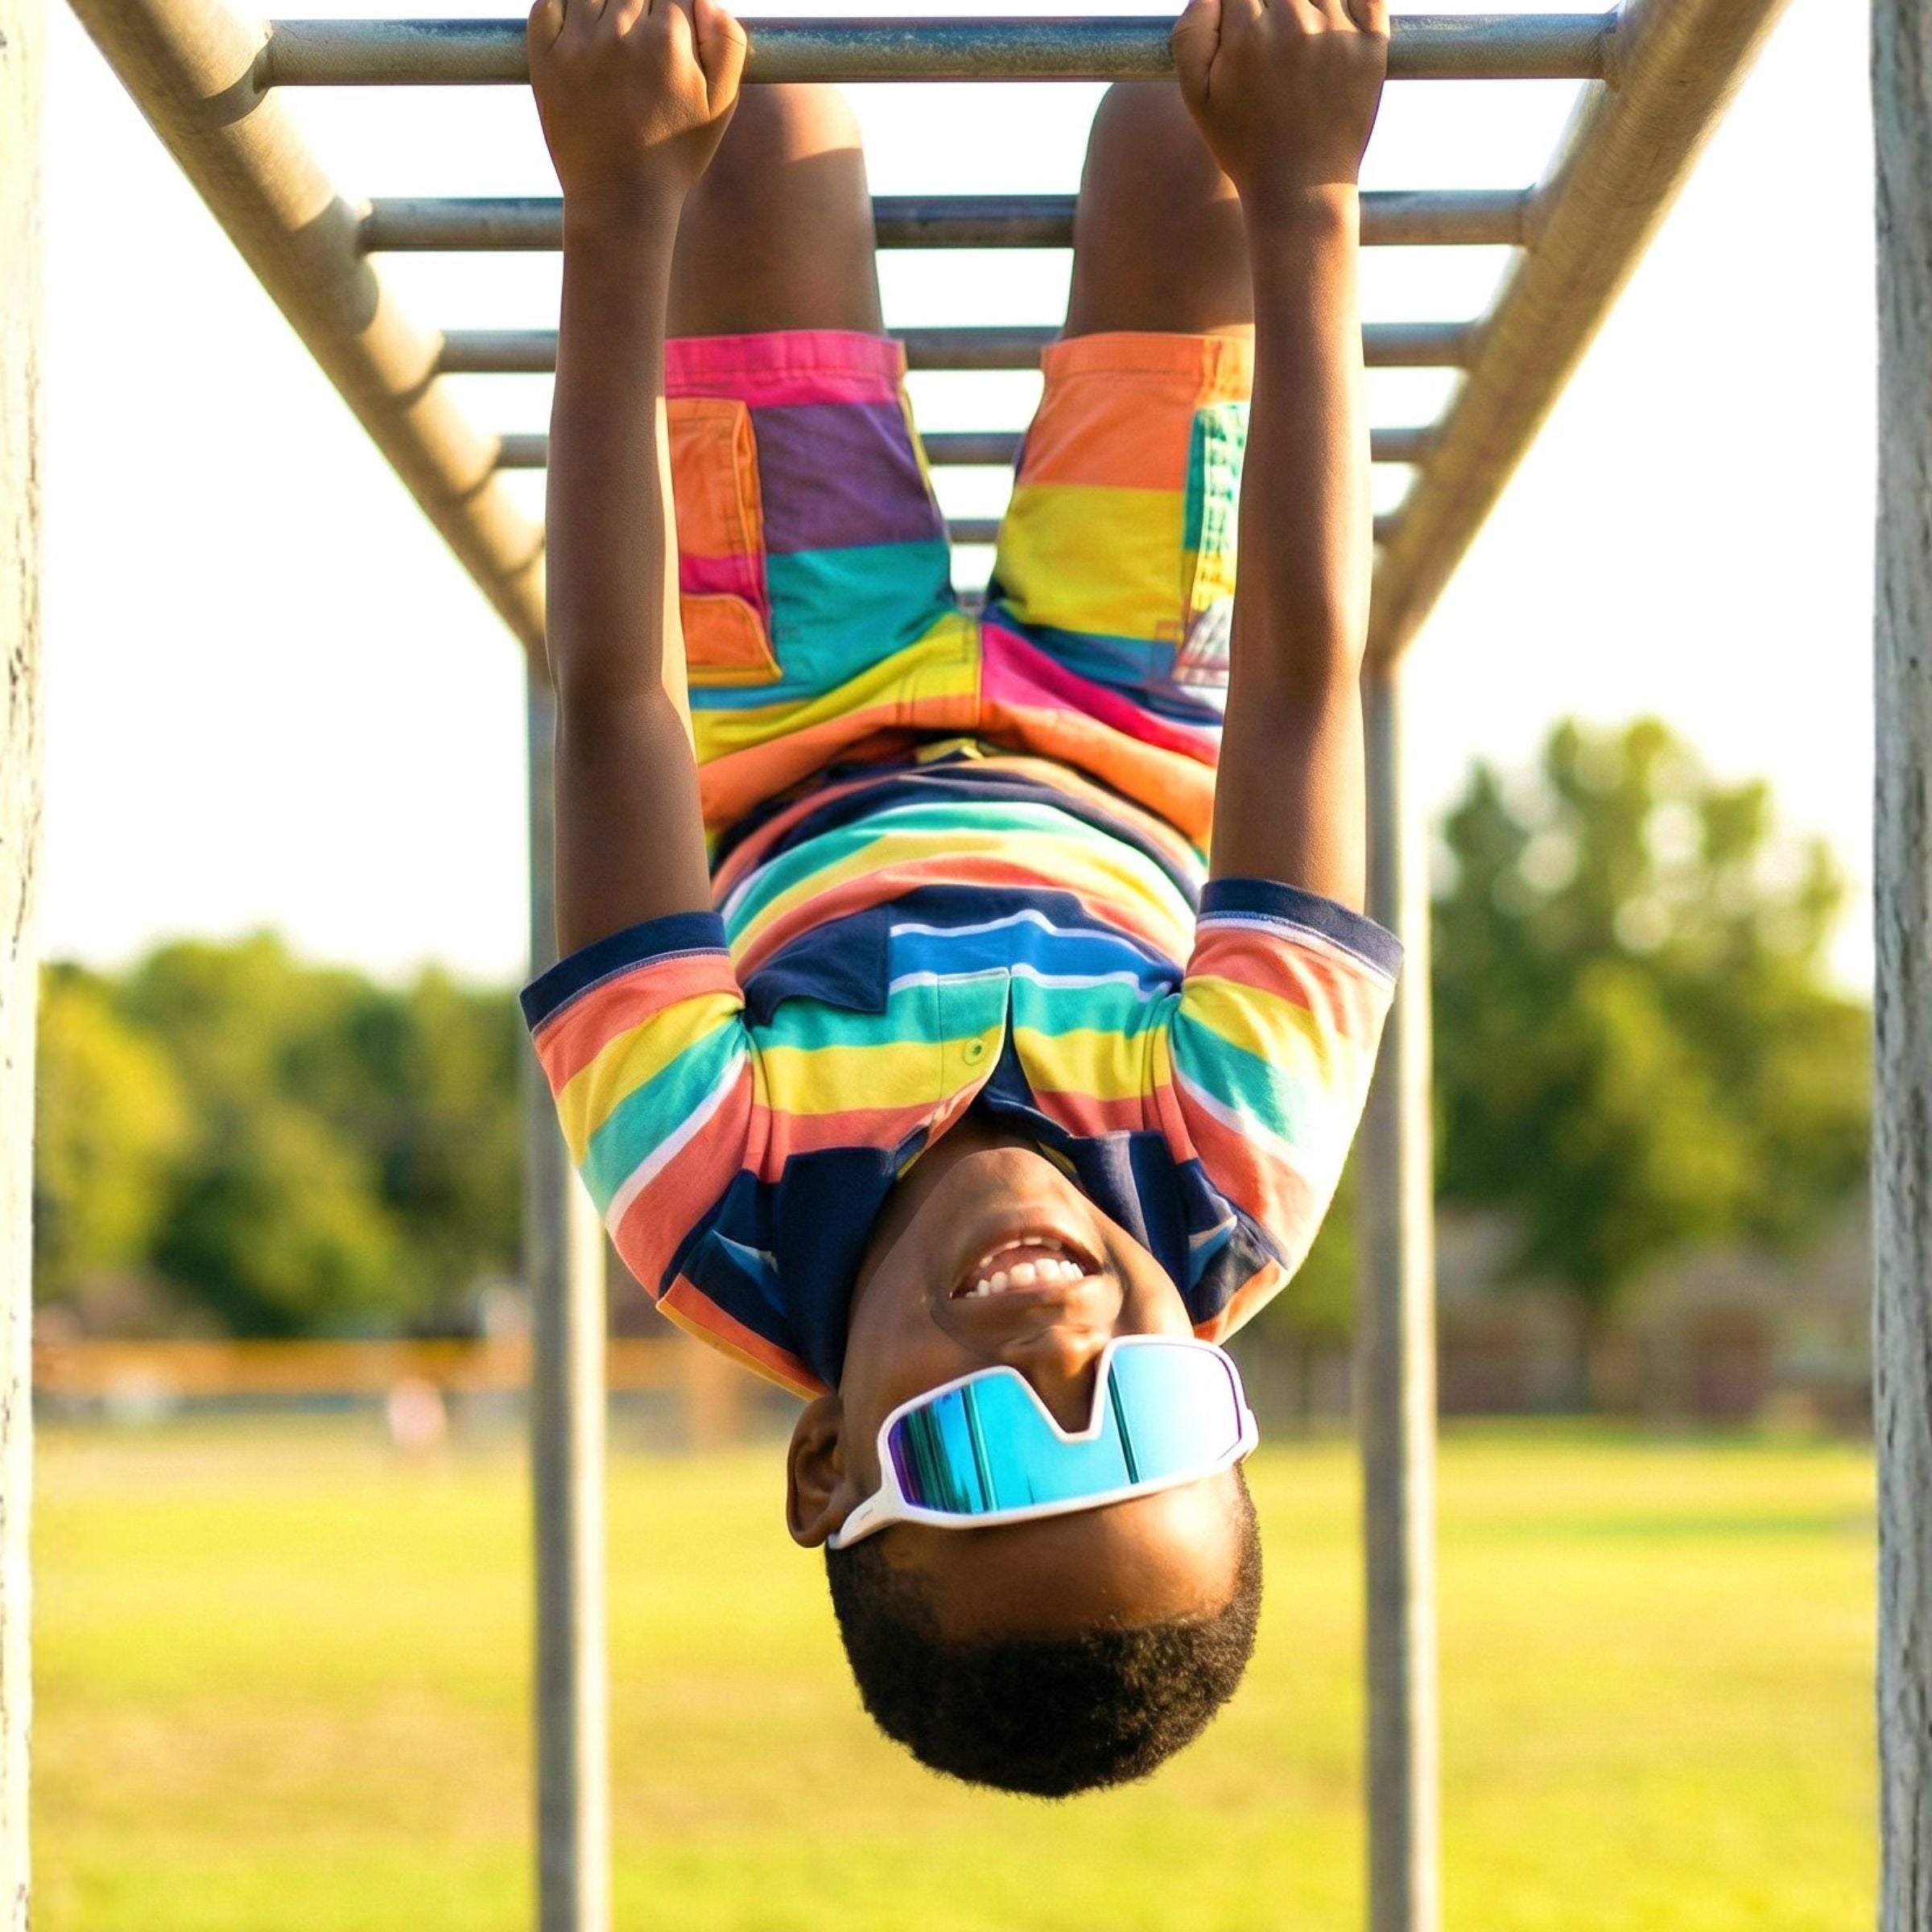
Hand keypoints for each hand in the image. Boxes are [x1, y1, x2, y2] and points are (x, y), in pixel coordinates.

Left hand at [528, 0, 746, 228]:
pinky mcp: (545, 57)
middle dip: (642, 9)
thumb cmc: (676, 155)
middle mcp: (621, 33)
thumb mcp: (721, 106)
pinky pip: (549, 3)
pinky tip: (581, 32)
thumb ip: (727, 42)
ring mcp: (579, 44)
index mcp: (669, 39)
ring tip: (615, 42)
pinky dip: (563, 6)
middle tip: (642, 49)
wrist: (620, 200)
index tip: (670, 38)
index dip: (676, 11)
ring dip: (606, 6)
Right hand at [1171, 0, 1386, 213]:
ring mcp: (1336, 32)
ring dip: (1306, 4)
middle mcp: (1294, 23)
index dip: (1241, 3)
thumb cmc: (1244, 144)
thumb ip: (1191, 32)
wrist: (1300, 189)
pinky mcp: (1371, 46)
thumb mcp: (1196, 96)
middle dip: (1271, 4)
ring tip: (1298, 38)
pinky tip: (1332, 20)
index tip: (1245, 19)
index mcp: (1247, 32)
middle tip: (1271, 32)